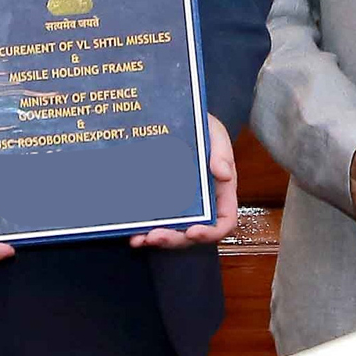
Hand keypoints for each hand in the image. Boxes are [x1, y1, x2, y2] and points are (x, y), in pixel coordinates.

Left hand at [131, 115, 239, 248]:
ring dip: (155, 238)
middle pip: (192, 233)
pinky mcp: (159, 200)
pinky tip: (131, 231)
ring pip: (171, 231)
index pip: (224, 221)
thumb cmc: (200, 126)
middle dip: (174, 239)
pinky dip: (142, 229)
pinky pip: (152, 220)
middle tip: (155, 236)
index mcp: (220, 192)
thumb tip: (224, 175)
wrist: (175, 116)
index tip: (194, 231)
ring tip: (139, 238)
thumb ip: (222, 152)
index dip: (211, 232)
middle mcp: (200, 204)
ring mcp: (179, 204)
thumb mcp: (214, 132)